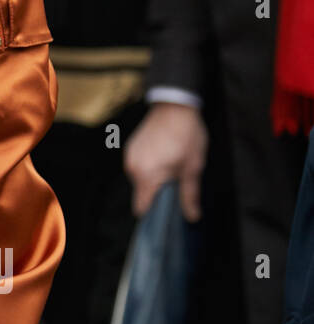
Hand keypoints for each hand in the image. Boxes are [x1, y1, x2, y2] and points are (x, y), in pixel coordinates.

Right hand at [124, 102, 207, 221]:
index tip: (164, 213)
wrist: (174, 106)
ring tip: (170, 165)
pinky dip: (148, 166)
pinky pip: (137, 165)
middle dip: (156, 192)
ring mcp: (130, 156)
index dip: (152, 213)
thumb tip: (192, 216)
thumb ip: (189, 194)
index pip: (141, 207)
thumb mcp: (193, 168)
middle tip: (175, 181)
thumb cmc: (186, 136)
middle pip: (141, 193)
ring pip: (139, 179)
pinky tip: (162, 155)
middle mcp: (133, 168)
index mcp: (147, 176)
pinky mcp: (130, 147)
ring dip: (152, 178)